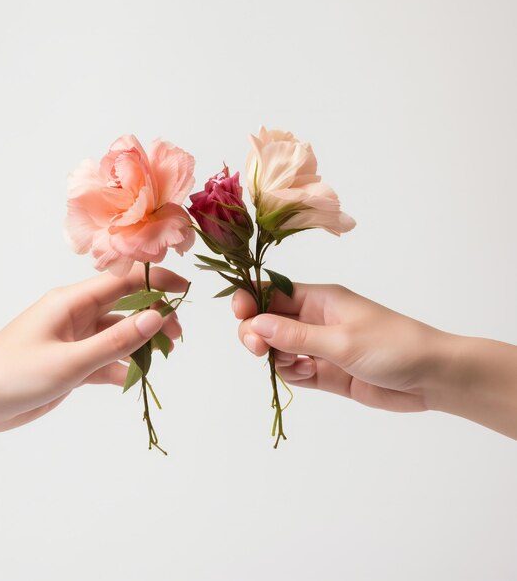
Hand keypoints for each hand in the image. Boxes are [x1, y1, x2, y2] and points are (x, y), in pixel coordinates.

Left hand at [0, 266, 186, 442]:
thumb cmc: (13, 375)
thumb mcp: (70, 361)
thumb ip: (116, 340)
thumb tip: (158, 315)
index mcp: (72, 301)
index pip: (123, 280)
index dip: (156, 282)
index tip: (185, 292)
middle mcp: (75, 314)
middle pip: (125, 306)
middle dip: (154, 316)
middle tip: (178, 337)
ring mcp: (73, 338)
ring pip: (117, 334)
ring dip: (139, 344)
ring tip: (160, 359)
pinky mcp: (69, 361)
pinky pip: (104, 358)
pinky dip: (119, 367)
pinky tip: (130, 379)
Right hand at [233, 283, 516, 437]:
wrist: (432, 378)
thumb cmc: (393, 347)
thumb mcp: (341, 340)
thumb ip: (296, 335)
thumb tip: (255, 322)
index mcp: (319, 299)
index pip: (272, 293)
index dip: (250, 302)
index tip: (241, 317)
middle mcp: (314, 319)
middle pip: (268, 321)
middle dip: (257, 334)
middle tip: (258, 350)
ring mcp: (319, 346)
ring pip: (278, 349)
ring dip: (277, 358)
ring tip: (299, 367)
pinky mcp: (325, 371)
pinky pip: (295, 370)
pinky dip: (294, 375)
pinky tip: (309, 376)